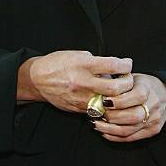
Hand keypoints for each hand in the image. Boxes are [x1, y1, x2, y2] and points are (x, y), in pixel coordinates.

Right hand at [17, 51, 132, 113]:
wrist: (38, 79)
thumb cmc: (57, 63)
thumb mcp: (77, 55)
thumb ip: (96, 61)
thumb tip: (113, 67)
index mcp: (83, 65)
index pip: (112, 65)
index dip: (125, 64)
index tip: (128, 63)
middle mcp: (83, 82)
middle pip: (115, 88)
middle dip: (127, 83)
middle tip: (128, 78)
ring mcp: (81, 98)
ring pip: (109, 103)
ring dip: (119, 98)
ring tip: (120, 91)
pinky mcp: (78, 109)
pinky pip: (98, 110)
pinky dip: (106, 106)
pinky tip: (107, 100)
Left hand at [92, 73, 165, 142]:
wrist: (165, 94)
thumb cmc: (144, 84)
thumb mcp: (134, 77)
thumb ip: (120, 83)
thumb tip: (100, 87)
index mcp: (148, 89)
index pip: (135, 97)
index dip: (118, 101)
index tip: (104, 100)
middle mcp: (153, 106)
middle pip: (132, 116)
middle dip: (112, 116)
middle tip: (98, 113)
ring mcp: (153, 121)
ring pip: (129, 130)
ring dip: (109, 129)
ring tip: (96, 123)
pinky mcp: (151, 131)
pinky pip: (130, 138)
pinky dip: (115, 136)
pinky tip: (105, 131)